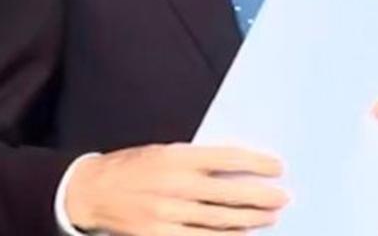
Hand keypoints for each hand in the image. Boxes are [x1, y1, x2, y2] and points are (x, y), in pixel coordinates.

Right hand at [65, 143, 287, 234]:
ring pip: (220, 220)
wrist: (92, 191)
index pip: (228, 157)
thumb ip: (199, 159)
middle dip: (262, 196)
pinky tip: (243, 235)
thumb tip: (239, 167)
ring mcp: (168, 214)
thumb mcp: (166, 151)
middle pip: (230, 193)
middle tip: (285, 197)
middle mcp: (175, 185)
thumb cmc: (135, 166)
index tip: (279, 167)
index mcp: (178, 156)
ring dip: (251, 219)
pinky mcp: (160, 235)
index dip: (258, 163)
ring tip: (272, 216)